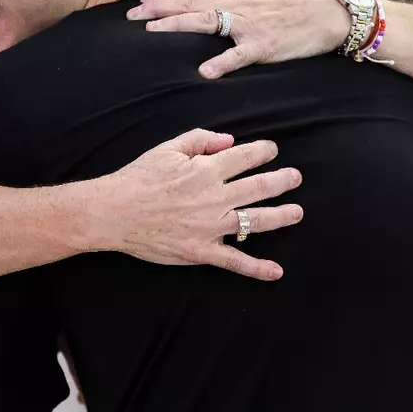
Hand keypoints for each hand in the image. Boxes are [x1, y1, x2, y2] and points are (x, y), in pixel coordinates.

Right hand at [97, 128, 302, 280]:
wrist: (114, 211)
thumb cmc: (139, 178)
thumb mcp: (168, 148)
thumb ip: (200, 139)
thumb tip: (229, 141)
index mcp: (207, 170)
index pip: (246, 157)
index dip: (264, 151)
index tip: (272, 150)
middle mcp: (216, 198)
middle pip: (260, 187)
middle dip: (283, 180)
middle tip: (296, 177)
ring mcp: (211, 226)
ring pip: (256, 221)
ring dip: (282, 216)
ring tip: (297, 212)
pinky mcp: (202, 251)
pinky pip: (235, 261)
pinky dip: (257, 268)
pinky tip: (276, 272)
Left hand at [129, 0, 351, 78]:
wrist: (328, 12)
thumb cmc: (296, 3)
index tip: (141, 0)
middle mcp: (237, 2)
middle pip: (190, 2)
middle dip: (157, 8)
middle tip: (131, 17)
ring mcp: (249, 23)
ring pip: (206, 20)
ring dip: (176, 24)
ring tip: (151, 32)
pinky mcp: (264, 45)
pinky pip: (240, 55)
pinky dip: (222, 63)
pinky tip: (204, 72)